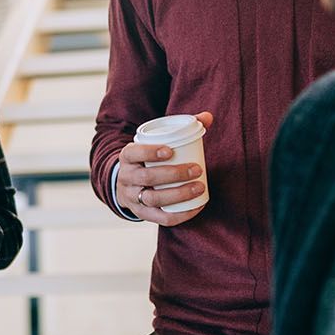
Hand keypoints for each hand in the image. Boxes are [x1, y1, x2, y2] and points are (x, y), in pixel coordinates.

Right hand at [115, 110, 213, 226]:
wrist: (127, 183)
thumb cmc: (148, 159)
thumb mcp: (154, 143)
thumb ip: (180, 129)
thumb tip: (208, 116)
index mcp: (127, 157)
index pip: (133, 153)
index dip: (149, 152)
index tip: (170, 151)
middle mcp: (126, 178)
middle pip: (147, 177)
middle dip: (173, 174)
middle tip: (197, 169)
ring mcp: (132, 198)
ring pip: (153, 199)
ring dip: (178, 194)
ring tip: (199, 187)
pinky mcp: (142, 214)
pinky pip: (160, 218)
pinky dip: (180, 215)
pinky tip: (196, 207)